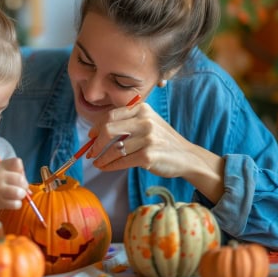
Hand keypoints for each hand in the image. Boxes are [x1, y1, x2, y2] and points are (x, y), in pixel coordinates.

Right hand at [0, 158, 29, 216]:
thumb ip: (13, 174)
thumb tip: (29, 189)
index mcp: (0, 166)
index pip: (18, 163)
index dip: (21, 170)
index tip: (15, 175)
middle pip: (22, 179)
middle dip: (23, 185)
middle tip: (17, 188)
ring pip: (21, 193)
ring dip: (21, 196)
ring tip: (14, 196)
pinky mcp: (0, 202)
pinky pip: (17, 204)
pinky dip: (16, 204)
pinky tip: (9, 202)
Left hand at [86, 103, 224, 201]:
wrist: (187, 156)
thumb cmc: (162, 141)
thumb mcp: (148, 123)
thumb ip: (127, 123)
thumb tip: (96, 133)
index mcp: (142, 109)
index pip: (111, 115)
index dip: (97, 127)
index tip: (91, 136)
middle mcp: (145, 121)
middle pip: (108, 129)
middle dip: (95, 143)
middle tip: (90, 152)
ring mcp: (147, 138)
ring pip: (114, 149)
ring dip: (101, 158)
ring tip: (97, 162)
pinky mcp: (148, 155)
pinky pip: (121, 161)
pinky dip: (110, 166)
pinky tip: (105, 167)